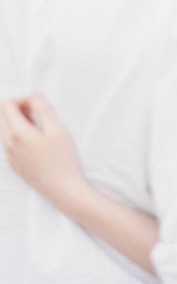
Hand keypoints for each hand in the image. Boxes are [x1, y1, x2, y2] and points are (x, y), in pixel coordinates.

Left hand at [0, 92, 88, 208]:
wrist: (62, 190)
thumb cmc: (63, 160)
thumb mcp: (57, 130)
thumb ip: (43, 109)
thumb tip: (33, 93)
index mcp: (17, 133)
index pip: (6, 105)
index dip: (22, 99)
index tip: (37, 104)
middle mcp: (8, 144)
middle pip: (1, 116)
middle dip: (17, 108)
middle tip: (38, 114)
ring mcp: (9, 156)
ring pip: (3, 129)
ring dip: (17, 121)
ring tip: (38, 126)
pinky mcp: (14, 164)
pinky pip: (7, 142)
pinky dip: (17, 134)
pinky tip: (36, 141)